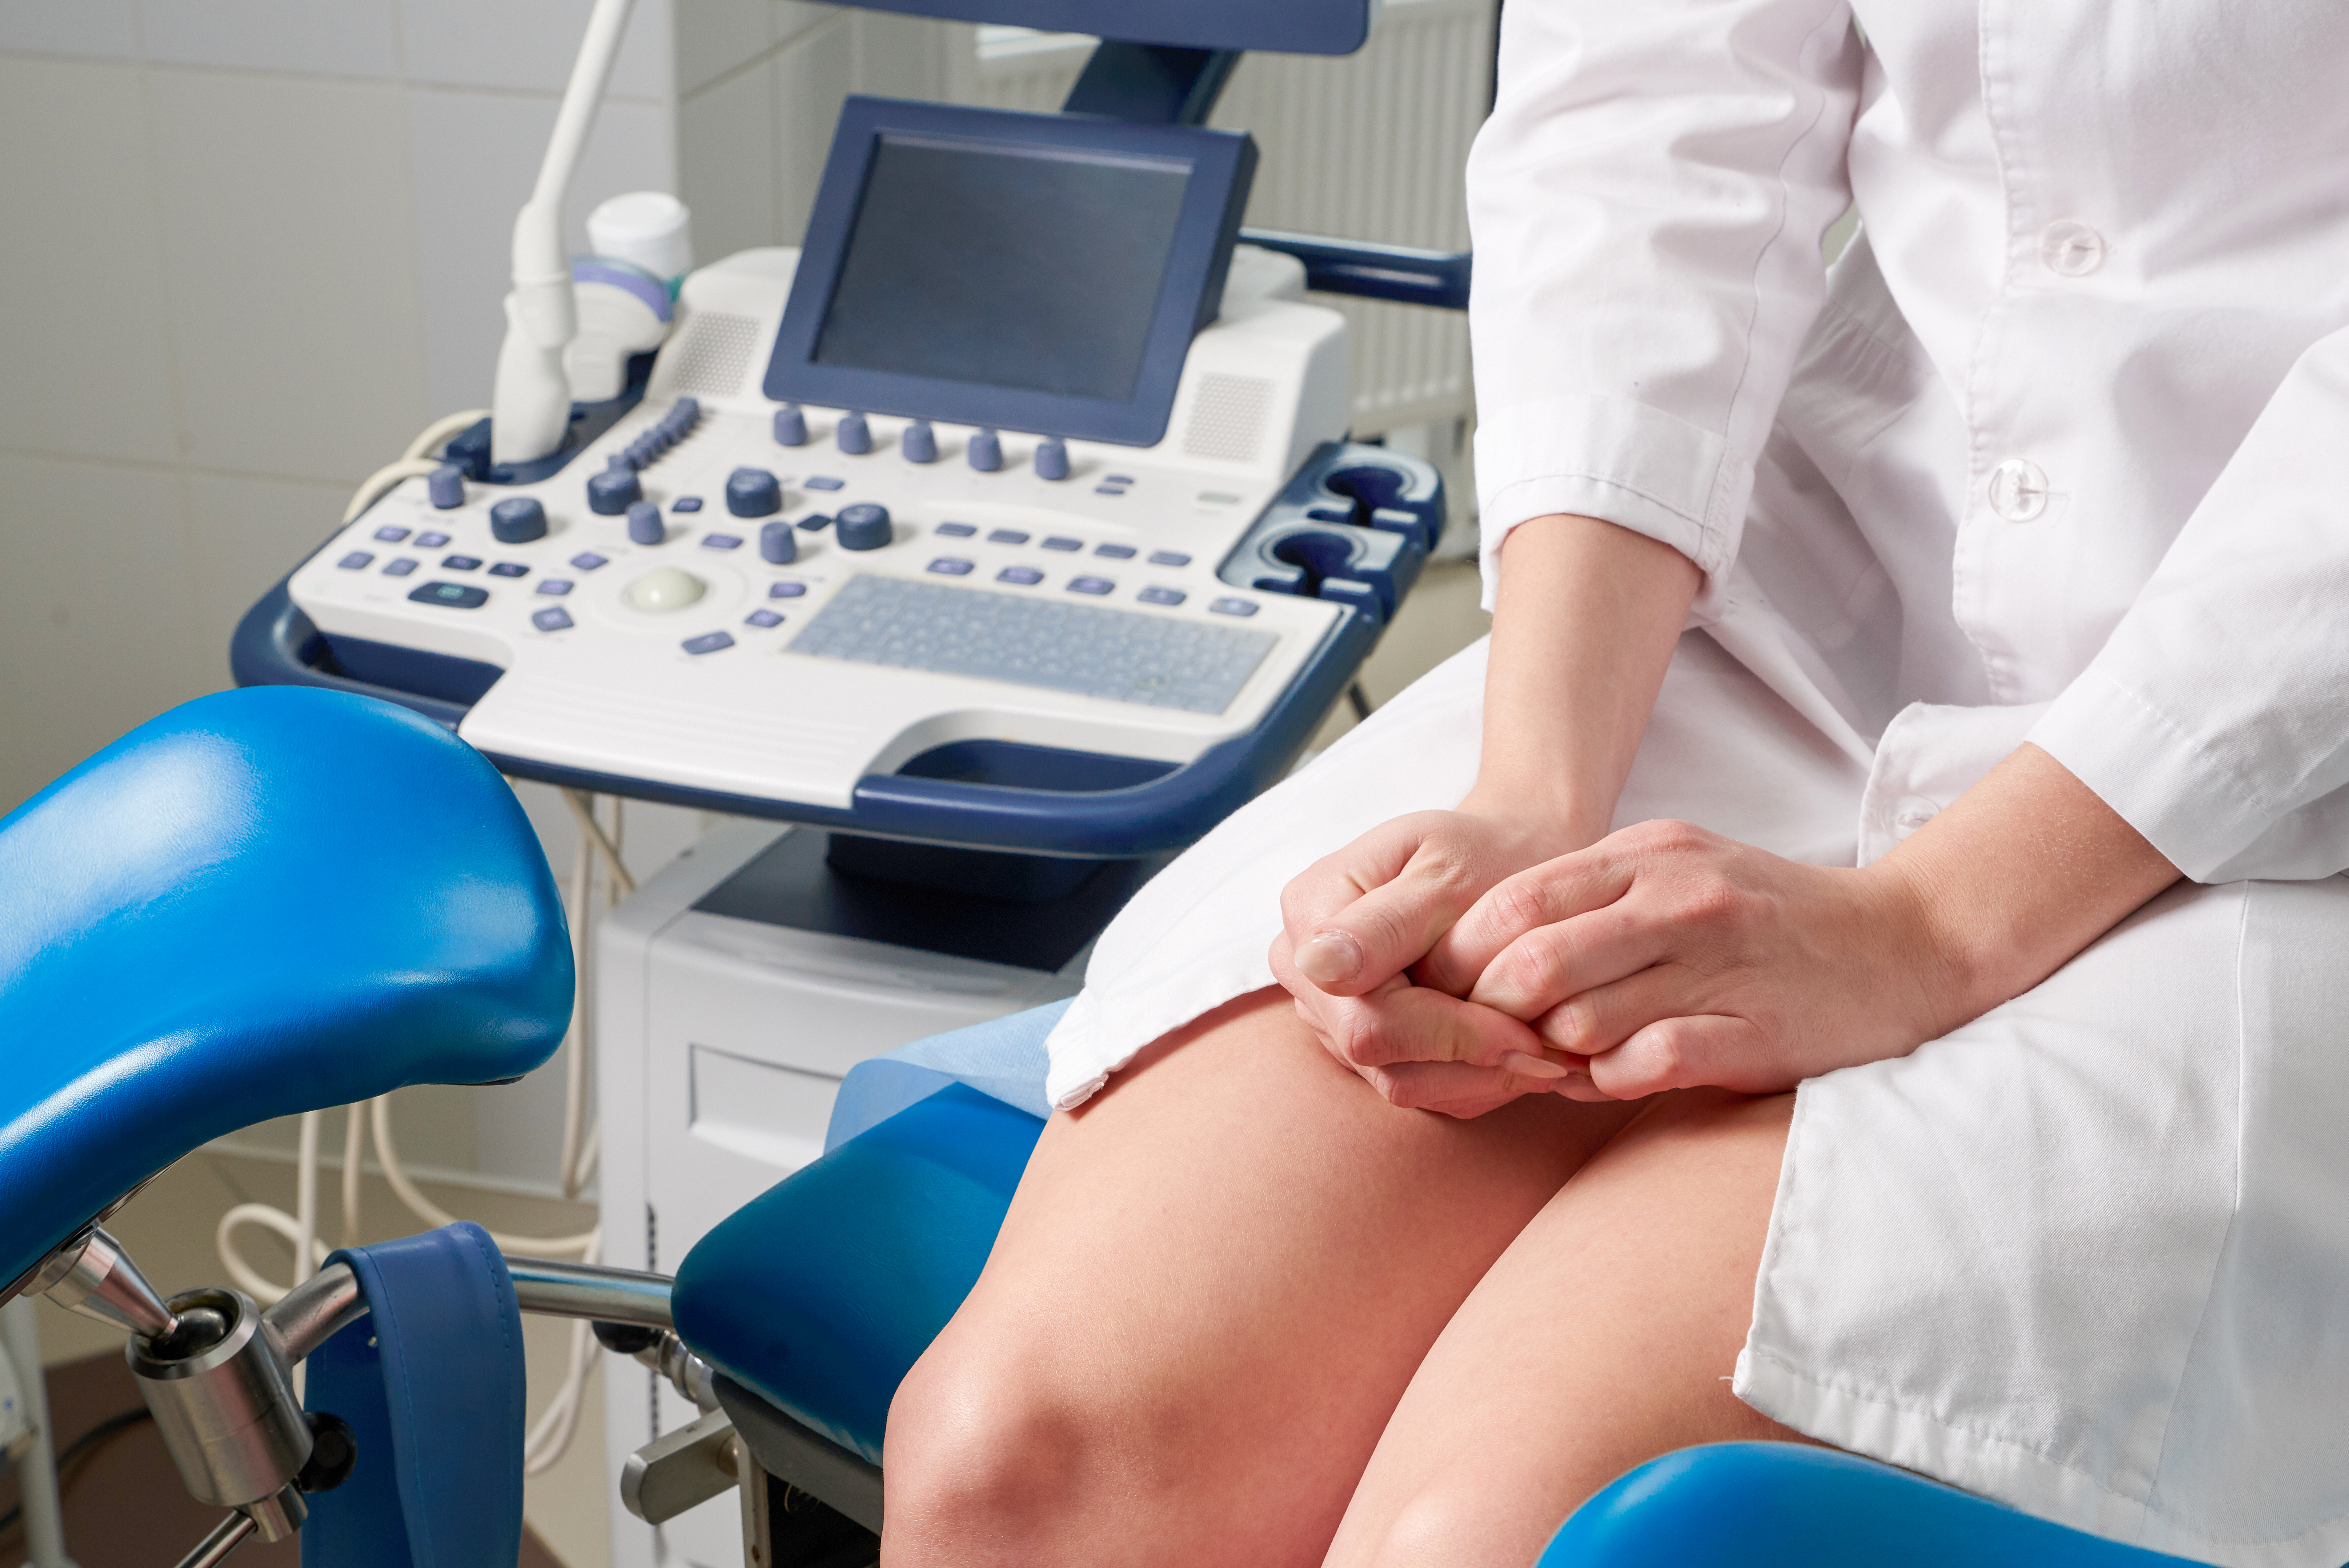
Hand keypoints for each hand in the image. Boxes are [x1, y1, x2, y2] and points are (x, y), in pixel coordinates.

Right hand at [1271, 805, 1600, 1115]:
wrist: (1498, 857)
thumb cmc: (1482, 853)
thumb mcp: (1447, 870)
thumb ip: (1387, 922)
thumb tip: (1319, 966)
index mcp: (1311, 910)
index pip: (1368, 1014)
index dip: (1449, 1036)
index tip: (1525, 1038)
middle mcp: (1304, 968)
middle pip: (1373, 1054)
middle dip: (1468, 1061)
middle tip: (1548, 1058)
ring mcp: (1326, 1008)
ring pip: (1394, 1079)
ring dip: (1475, 1078)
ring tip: (1542, 1058)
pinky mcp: (1357, 1039)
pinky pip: (1411, 1083)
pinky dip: (1471, 1080)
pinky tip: (1517, 1057)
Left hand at [1419, 819, 1954, 1100]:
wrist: (1905, 944)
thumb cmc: (1765, 920)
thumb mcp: (1673, 878)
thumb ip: (1587, 906)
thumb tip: (1487, 964)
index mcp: (1647, 856)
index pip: (1511, 901)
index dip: (1463, 957)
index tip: (1454, 994)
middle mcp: (1678, 900)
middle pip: (1532, 961)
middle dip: (1493, 1014)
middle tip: (1494, 1042)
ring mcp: (1719, 965)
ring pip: (1581, 1018)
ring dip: (1551, 1056)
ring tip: (1557, 1064)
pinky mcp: (1755, 1031)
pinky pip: (1649, 1063)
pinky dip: (1614, 1081)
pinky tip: (1619, 1078)